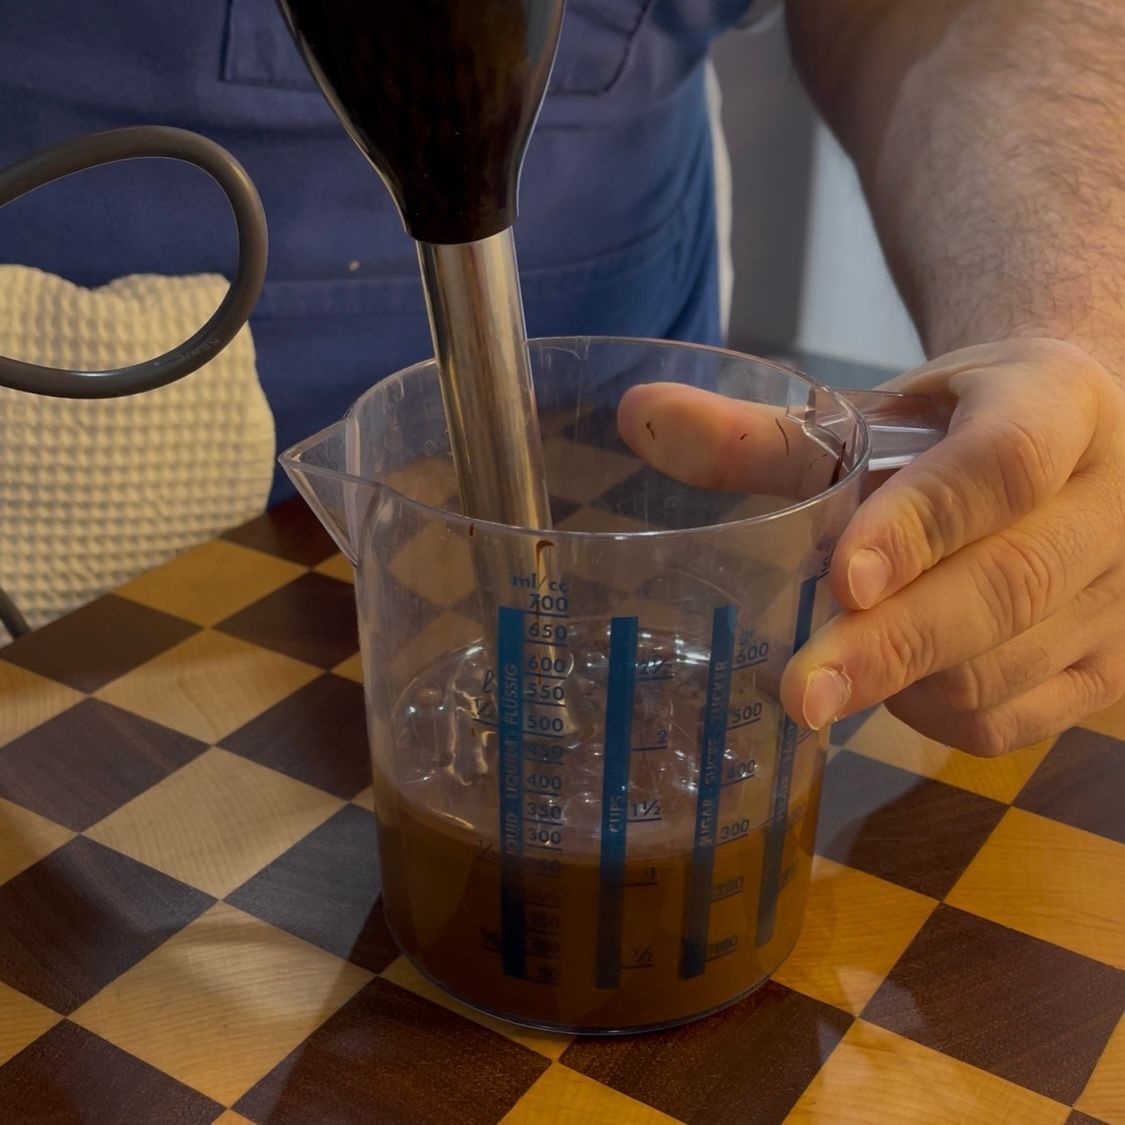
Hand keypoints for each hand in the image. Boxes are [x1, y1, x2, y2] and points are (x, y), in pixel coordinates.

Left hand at [617, 338, 1124, 754]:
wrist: (1068, 447)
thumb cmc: (950, 431)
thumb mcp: (872, 415)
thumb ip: (758, 432)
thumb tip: (637, 417)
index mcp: (1060, 405)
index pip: (1004, 464)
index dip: (922, 523)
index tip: (843, 577)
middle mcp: (1112, 502)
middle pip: (1009, 584)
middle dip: (894, 643)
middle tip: (800, 690)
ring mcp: (1122, 595)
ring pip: (1004, 666)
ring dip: (905, 680)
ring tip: (829, 667)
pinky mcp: (1107, 668)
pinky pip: (1011, 722)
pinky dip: (932, 715)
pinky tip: (891, 686)